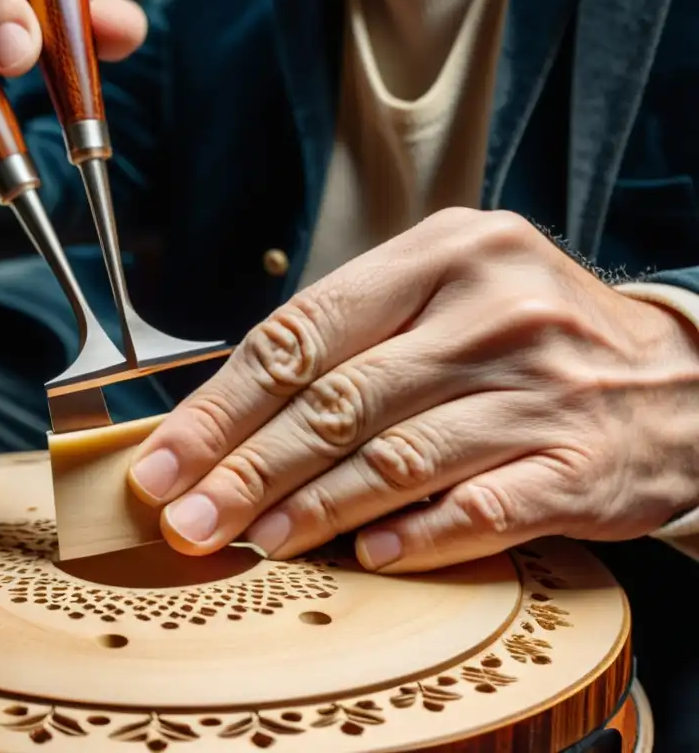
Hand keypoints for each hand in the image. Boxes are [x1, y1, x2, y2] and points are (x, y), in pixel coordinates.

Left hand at [128, 208, 698, 572]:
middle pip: (336, 401)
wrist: (677, 378)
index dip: (221, 406)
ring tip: (253, 542)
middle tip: (187, 518)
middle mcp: (491, 312)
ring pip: (395, 459)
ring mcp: (540, 389)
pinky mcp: (579, 464)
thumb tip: (230, 419)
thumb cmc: (530, 336)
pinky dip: (413, 538)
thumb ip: (351, 340)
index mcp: (443, 254)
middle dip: (247, 469)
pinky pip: (478, 509)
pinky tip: (363, 557)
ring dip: (311, 510)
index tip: (164, 460)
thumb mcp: (447, 294)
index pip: (301, 333)